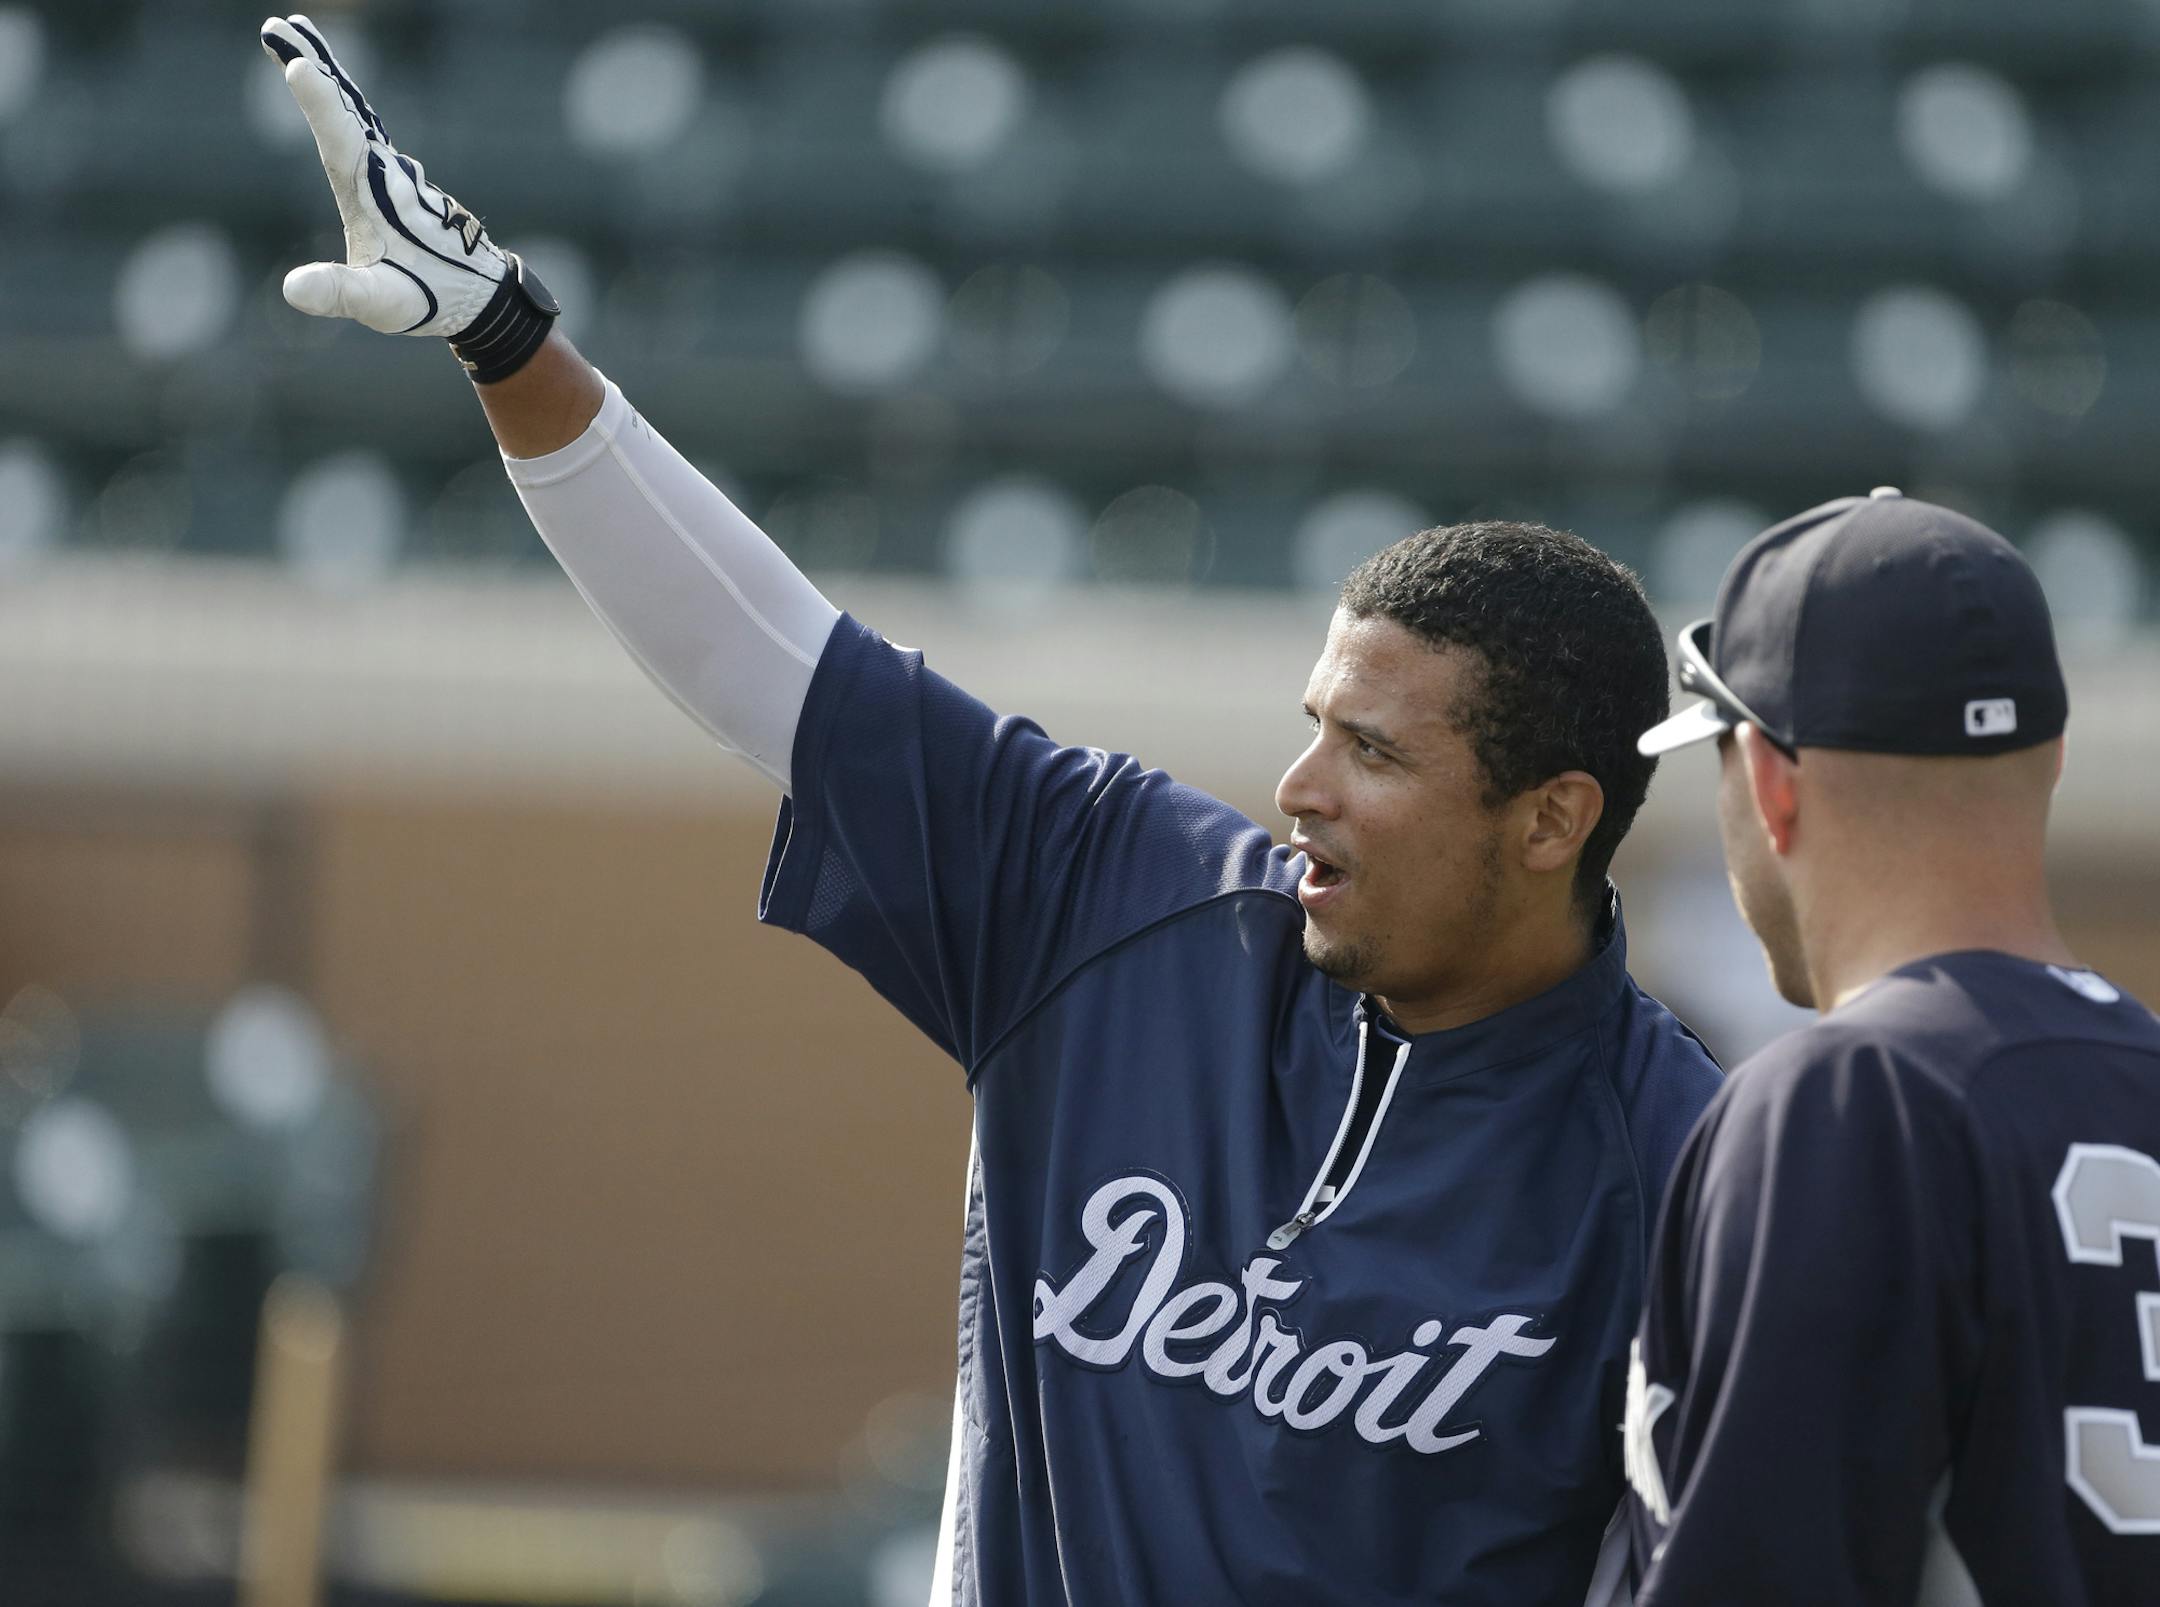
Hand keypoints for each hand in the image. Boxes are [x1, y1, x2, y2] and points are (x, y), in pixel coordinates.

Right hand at [259, 13, 532, 340]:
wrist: (478, 298)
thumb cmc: (430, 300)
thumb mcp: (382, 304)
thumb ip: (340, 294)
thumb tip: (293, 290)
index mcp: (373, 196)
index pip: (342, 141)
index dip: (321, 105)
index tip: (298, 66)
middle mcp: (383, 172)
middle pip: (346, 108)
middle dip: (314, 64)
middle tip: (279, 25)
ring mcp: (389, 169)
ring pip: (355, 108)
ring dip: (325, 69)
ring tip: (295, 33)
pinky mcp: (392, 175)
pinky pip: (361, 123)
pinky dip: (340, 97)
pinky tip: (331, 84)